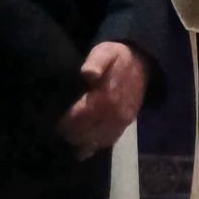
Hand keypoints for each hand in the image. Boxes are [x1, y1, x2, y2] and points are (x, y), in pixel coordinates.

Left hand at [57, 42, 147, 159]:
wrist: (142, 63)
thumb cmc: (117, 58)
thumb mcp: (105, 52)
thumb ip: (96, 62)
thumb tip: (88, 73)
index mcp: (107, 96)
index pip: (80, 118)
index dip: (65, 123)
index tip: (56, 122)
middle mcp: (115, 113)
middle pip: (86, 133)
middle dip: (71, 134)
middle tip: (60, 131)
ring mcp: (122, 120)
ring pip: (97, 141)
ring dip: (82, 143)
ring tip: (71, 139)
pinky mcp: (126, 124)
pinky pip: (109, 140)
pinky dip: (95, 145)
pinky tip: (84, 146)